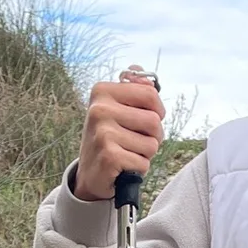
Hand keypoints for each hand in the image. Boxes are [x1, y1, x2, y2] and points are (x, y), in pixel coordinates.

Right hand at [73, 70, 164, 202]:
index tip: (144, 121)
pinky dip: (138, 169)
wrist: (90, 174)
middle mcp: (99, 110)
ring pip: (152, 144)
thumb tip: (143, 73)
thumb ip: (134, 89)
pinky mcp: (109, 157)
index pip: (150, 94)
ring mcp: (102, 133)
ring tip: (127, 153)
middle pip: (154, 120)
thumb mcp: (119, 109)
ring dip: (145, 154)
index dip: (157, 111)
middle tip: (134, 142)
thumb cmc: (111, 139)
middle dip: (153, 136)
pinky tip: (122, 166)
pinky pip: (144, 162)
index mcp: (102, 92)